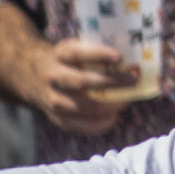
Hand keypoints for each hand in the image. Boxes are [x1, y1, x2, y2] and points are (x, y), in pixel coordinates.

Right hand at [17, 38, 139, 134]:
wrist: (33, 75)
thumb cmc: (69, 61)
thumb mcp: (76, 48)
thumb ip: (99, 52)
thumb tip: (141, 57)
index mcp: (60, 54)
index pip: (78, 53)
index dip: (98, 55)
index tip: (120, 57)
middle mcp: (53, 76)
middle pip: (81, 81)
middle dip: (110, 82)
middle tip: (133, 79)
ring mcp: (53, 99)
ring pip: (81, 106)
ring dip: (107, 106)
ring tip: (125, 102)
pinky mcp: (57, 117)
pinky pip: (79, 125)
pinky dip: (98, 124)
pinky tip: (113, 118)